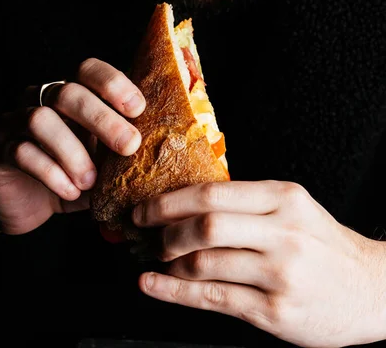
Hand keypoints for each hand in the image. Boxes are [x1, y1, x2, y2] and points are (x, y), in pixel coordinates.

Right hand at [0, 58, 144, 235]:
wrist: (25, 204)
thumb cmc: (72, 175)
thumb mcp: (103, 161)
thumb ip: (125, 149)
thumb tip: (168, 148)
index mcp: (70, 94)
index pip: (88, 70)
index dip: (113, 83)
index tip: (139, 109)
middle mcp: (41, 99)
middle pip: (69, 92)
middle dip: (103, 119)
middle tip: (129, 145)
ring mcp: (15, 122)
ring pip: (40, 119)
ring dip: (73, 151)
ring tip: (91, 181)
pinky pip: (21, 152)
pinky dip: (51, 173)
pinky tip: (71, 192)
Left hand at [132, 181, 385, 347]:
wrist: (372, 289)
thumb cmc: (325, 245)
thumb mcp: (294, 209)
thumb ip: (248, 203)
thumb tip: (187, 202)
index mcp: (284, 198)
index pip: (213, 192)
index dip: (170, 200)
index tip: (147, 206)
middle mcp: (283, 232)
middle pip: (206, 224)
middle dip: (163, 227)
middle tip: (143, 230)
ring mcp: (280, 274)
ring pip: (205, 263)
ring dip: (170, 260)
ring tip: (158, 257)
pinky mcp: (276, 312)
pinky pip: (213, 298)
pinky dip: (174, 291)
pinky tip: (153, 284)